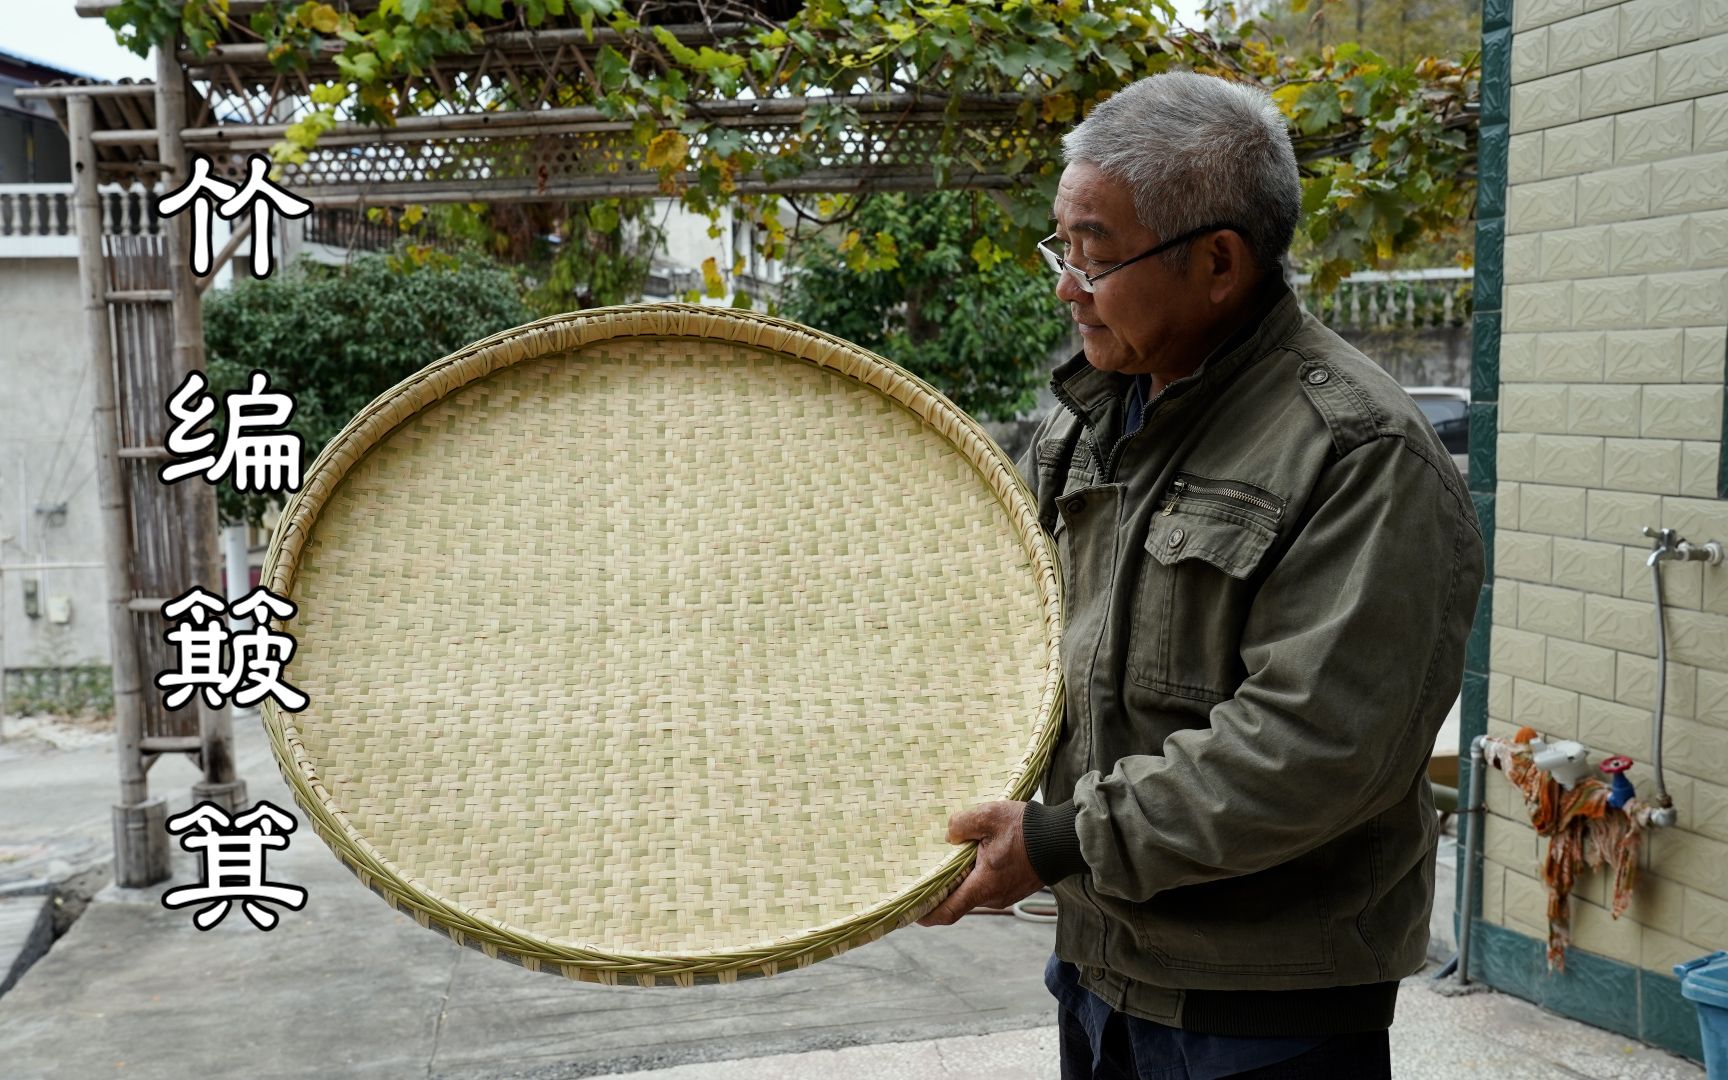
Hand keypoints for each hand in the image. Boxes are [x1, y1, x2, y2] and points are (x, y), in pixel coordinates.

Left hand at [916, 800, 1045, 926]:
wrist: (1063, 838)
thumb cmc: (1028, 830)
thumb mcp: (990, 816)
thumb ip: (962, 824)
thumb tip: (949, 835)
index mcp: (983, 885)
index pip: (947, 911)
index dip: (925, 914)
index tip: (909, 911)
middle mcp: (993, 897)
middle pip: (958, 901)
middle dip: (940, 891)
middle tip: (923, 875)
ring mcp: (1005, 894)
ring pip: (974, 891)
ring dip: (961, 880)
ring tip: (949, 859)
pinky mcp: (1014, 887)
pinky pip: (988, 885)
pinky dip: (977, 875)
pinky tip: (974, 855)